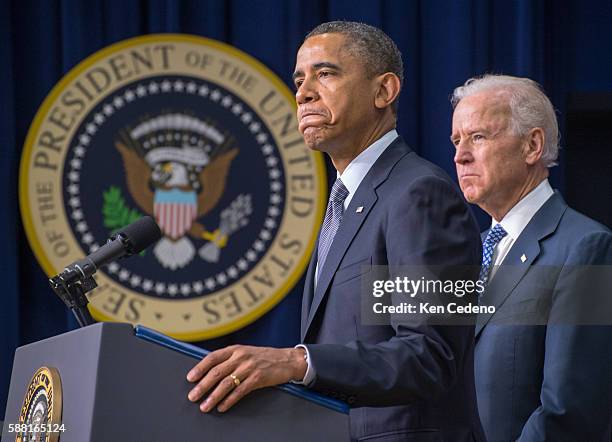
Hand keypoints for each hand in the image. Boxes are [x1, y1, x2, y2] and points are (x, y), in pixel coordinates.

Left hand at [186, 345, 306, 412]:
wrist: (287, 360)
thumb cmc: (264, 357)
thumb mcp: (245, 353)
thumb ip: (230, 359)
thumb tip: (210, 371)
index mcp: (235, 349)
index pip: (213, 357)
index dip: (200, 367)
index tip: (190, 378)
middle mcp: (240, 357)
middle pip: (216, 372)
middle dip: (202, 386)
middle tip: (193, 396)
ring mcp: (249, 367)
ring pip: (226, 383)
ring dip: (213, 396)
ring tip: (205, 406)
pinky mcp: (258, 378)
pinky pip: (239, 391)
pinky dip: (229, 400)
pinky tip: (222, 407)